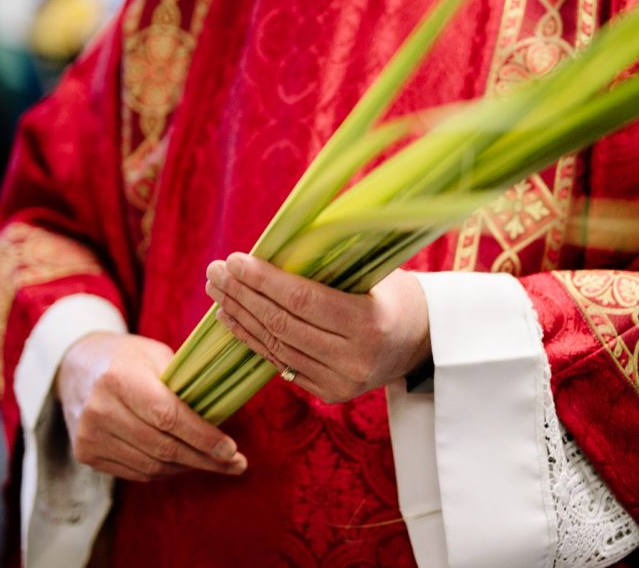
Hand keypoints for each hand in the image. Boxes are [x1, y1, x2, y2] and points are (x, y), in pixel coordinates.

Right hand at [55, 332, 247, 481]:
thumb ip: (184, 383)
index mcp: (120, 379)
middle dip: (205, 459)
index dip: (203, 436)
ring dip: (188, 468)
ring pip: (151, 465)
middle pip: (162, 447)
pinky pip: (136, 472)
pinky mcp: (86, 454)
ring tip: (216, 464)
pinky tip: (185, 463)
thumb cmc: (127, 357)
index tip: (231, 450)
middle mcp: (100, 410)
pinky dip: (165, 471)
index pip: (168, 416)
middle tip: (236, 464)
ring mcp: (90, 436)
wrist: (75, 366)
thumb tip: (223, 415)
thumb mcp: (156, 355)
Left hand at [205, 253, 430, 403]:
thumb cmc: (396, 294)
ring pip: (276, 347)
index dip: (265, 281)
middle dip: (243, 296)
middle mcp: (354, 359)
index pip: (303, 301)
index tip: (235, 260)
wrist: (423, 341)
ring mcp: (340, 382)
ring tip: (217, 290)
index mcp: (370, 324)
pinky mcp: (328, 393)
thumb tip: (276, 243)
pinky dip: (252, 339)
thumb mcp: (376, 272)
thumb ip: (332, 264)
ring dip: (240, 317)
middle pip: (283, 325)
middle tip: (216, 271)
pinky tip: (232, 318)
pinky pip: (280, 363)